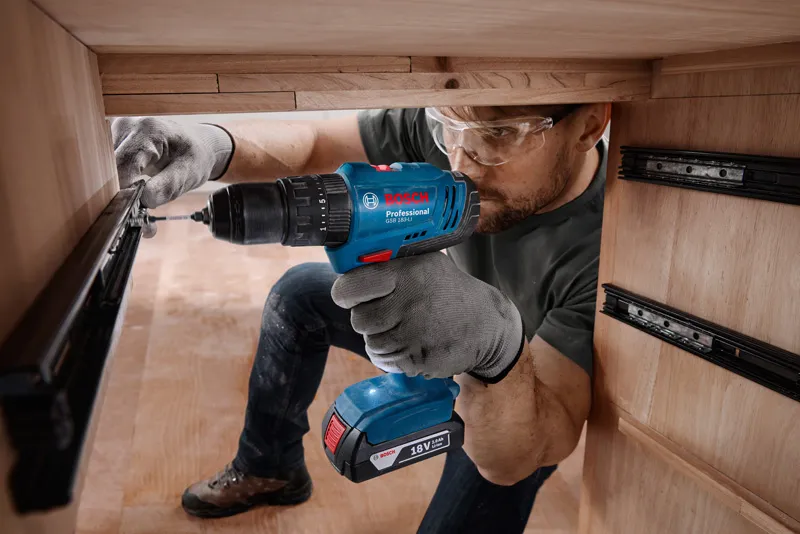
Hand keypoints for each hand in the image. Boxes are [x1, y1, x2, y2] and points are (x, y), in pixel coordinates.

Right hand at [112, 117, 232, 210]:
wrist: (196, 144)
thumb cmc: (194, 157)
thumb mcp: (189, 174)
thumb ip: (167, 187)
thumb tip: (144, 201)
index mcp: (149, 131)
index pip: (124, 164)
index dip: (124, 191)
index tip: (133, 213)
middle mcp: (127, 126)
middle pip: (108, 167)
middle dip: (120, 195)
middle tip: (139, 217)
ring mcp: (116, 131)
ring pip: (104, 170)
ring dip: (117, 191)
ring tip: (139, 203)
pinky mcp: (113, 140)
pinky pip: (106, 168)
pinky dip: (117, 184)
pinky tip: (132, 191)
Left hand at [331, 253, 524, 381]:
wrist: (486, 326)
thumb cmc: (448, 291)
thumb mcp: (426, 263)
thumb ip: (389, 262)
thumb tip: (348, 262)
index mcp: (406, 272)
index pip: (351, 286)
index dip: (346, 293)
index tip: (350, 295)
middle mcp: (408, 302)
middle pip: (359, 319)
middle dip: (368, 318)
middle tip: (388, 312)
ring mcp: (412, 333)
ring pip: (371, 342)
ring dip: (381, 338)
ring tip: (404, 328)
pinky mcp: (416, 359)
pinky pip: (385, 361)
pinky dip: (392, 356)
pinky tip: (410, 343)